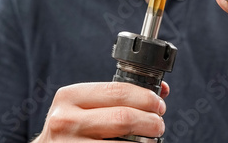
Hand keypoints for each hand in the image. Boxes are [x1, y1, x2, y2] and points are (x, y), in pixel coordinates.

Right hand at [32, 81, 168, 141]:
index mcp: (70, 96)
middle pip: (123, 118)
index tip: (159, 105)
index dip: (145, 98)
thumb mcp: (83, 105)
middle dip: (150, 120)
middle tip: (159, 124)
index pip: (117, 91)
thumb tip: (161, 90)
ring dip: (145, 141)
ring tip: (152, 139)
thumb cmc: (70, 127)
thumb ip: (116, 96)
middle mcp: (66, 120)